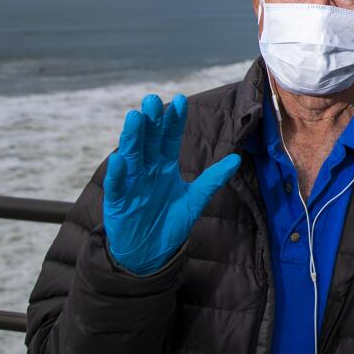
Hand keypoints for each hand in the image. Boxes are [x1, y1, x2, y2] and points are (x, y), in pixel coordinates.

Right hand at [103, 94, 241, 275]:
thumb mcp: (195, 200)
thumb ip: (212, 180)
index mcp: (164, 166)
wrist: (149, 253)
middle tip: (152, 100)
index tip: (180, 100)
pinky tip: (119, 160)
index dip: (173, 121)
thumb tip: (236, 159)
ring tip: (134, 118)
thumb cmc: (170, 223)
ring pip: (131, 157)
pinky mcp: (118, 203)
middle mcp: (146, 170)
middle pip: (149, 142)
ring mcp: (131, 185)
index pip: (169, 138)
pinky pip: (117, 187)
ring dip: (132, 139)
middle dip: (151, 122)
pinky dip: (118, 175)